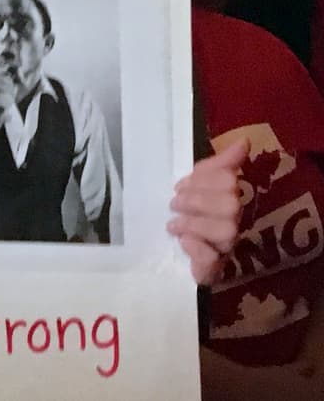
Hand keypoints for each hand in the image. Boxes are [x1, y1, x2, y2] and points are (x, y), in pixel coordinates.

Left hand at [168, 138, 248, 284]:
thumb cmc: (189, 213)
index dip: (203, 180)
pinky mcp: (212, 271)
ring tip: (173, 225)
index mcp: (230, 199)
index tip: (180, 185)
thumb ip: (219, 164)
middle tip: (174, 204)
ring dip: (193, 224)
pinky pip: (212, 260)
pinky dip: (196, 248)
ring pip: (225, 231)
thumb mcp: (198, 184)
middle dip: (197, 201)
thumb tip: (244, 141)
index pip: (227, 180)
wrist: (169, 253)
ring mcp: (226, 249)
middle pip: (229, 206)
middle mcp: (234, 223)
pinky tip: (182, 242)